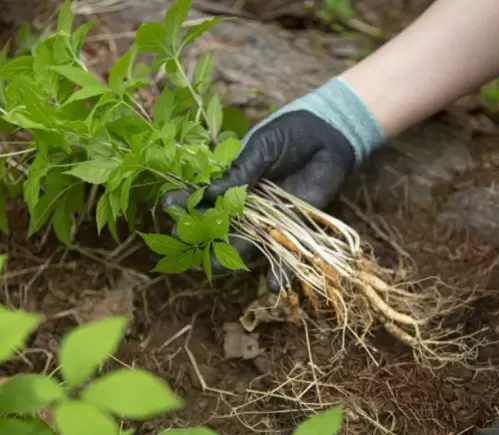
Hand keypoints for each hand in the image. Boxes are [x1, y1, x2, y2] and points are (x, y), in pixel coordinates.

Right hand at [162, 77, 384, 290]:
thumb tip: (212, 191)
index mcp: (232, 179)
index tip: (169, 205)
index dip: (185, 201)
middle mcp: (245, 202)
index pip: (202, 194)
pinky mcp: (292, 226)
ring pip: (245, 242)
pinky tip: (271, 285)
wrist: (329, 136)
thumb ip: (241, 171)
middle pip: (218, 223)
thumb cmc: (291, 133)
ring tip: (218, 267)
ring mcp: (266, 217)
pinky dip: (279, 270)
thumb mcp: (262, 146)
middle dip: (201, 234)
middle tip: (187, 243)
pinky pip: (283, 251)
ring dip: (232, 256)